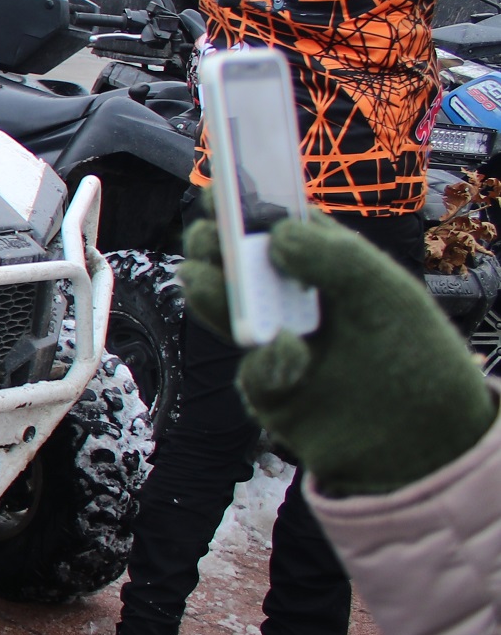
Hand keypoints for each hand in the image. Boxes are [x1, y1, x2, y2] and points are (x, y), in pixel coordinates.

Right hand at [179, 215, 494, 494]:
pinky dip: (267, 361)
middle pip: (233, 260)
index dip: (246, 205)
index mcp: (326, 265)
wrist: (427, 442)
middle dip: (214, 245)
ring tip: (207, 281)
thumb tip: (274, 237)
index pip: (277, 224)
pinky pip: (250, 369)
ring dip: (209, 291)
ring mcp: (277, 341)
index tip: (222, 192)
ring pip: (222, 308)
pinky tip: (293, 356)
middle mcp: (295, 298)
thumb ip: (337, 258)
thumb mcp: (388, 295)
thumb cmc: (417, 357)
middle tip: (211, 241)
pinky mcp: (270, 388)